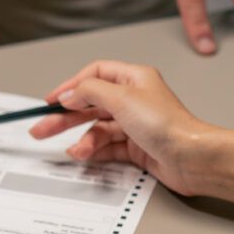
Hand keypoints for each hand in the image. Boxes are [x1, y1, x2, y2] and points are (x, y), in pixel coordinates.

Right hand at [32, 60, 212, 196]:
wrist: (191, 158)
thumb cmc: (167, 125)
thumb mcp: (121, 99)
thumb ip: (90, 92)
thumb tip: (70, 93)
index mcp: (133, 79)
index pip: (94, 75)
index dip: (70, 87)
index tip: (51, 101)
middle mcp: (134, 99)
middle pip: (90, 104)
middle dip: (64, 117)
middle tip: (41, 128)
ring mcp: (134, 124)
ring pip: (97, 129)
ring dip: (83, 139)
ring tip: (75, 151)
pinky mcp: (136, 147)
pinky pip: (107, 147)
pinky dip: (94, 151)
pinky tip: (86, 155)